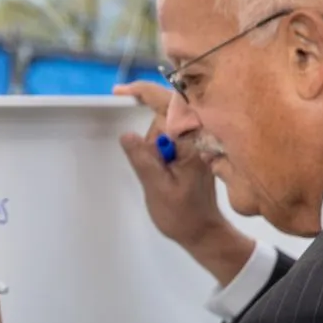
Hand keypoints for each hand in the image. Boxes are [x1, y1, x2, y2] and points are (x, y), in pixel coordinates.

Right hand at [113, 80, 254, 283]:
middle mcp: (197, 136)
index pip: (167, 106)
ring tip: (160, 178)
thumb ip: (143, 159)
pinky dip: (159, 148)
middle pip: (164, 116)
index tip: (119, 92)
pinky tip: (162, 170)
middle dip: (150, 138)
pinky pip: (170, 137)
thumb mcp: (157, 188)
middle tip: (151, 170)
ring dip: (154, 147)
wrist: (203, 230)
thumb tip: (127, 135)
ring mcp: (196, 141)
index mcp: (192, 142)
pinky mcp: (192, 148)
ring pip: (164, 127)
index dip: (143, 93)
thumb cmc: (183, 214)